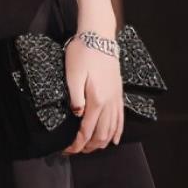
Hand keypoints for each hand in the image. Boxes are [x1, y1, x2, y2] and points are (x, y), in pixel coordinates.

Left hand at [61, 37, 123, 153]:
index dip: (77, 144)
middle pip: (101, 135)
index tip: (67, 149)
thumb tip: (78, 115)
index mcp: (96, 99)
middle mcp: (108, 102)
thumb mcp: (72, 73)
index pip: (87, 130)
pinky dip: (117, 132)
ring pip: (112, 129)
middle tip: (76, 150)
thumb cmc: (83, 52)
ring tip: (90, 148)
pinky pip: (121, 118)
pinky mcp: (118, 92)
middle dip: (89, 147)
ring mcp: (115, 98)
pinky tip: (114, 139)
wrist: (99, 36)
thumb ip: (75, 96)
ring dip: (101, 143)